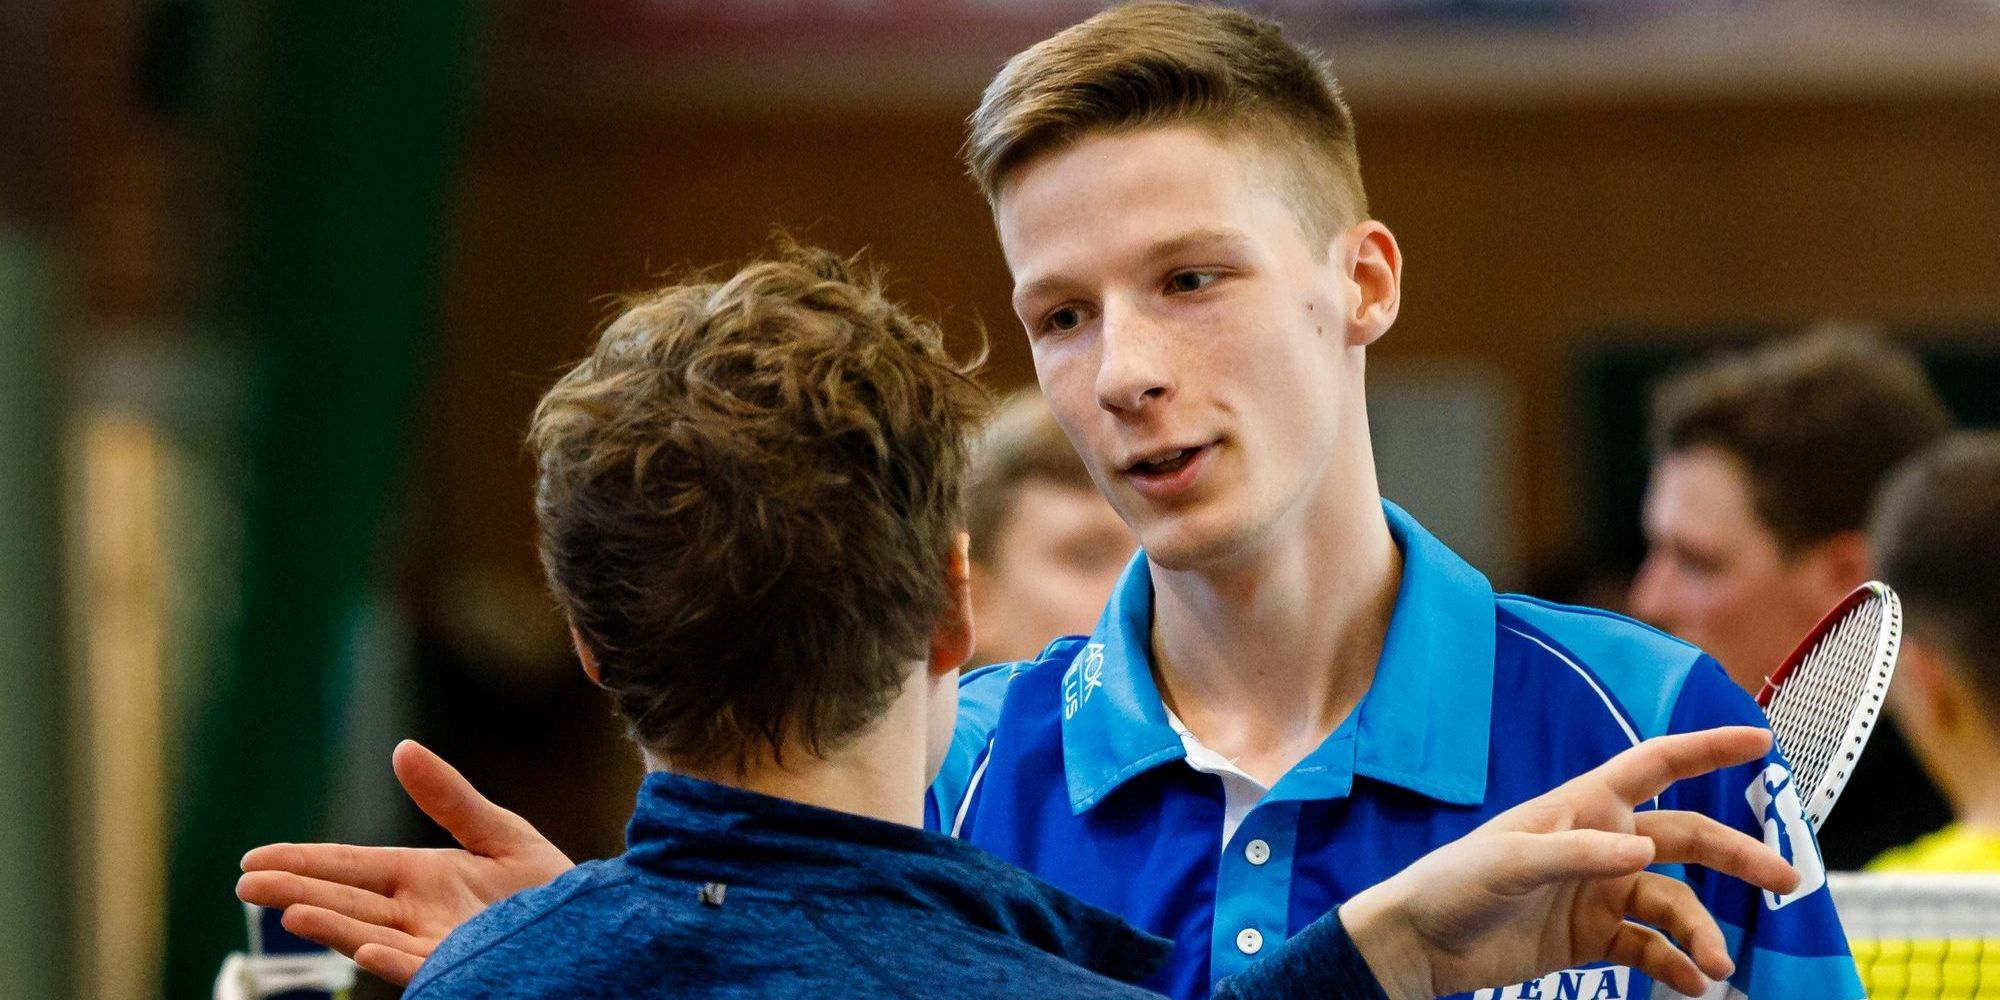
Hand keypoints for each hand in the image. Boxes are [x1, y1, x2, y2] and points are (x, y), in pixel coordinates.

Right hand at [237, 740, 575, 984]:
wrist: (595, 924)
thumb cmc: (545, 886)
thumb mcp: (496, 832)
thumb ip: (449, 797)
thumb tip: (402, 748)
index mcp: (419, 879)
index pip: (349, 869)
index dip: (303, 862)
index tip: (252, 859)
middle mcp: (416, 916)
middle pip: (346, 901)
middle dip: (297, 892)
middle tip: (245, 883)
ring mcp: (434, 947)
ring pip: (371, 936)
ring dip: (332, 926)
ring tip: (289, 913)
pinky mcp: (460, 969)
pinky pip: (421, 967)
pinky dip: (392, 961)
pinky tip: (366, 950)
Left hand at [1340, 726, 1797, 999]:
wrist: (1423, 943)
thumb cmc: (1456, 883)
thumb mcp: (1511, 862)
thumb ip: (1578, 854)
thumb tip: (1645, 851)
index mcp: (1583, 806)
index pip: (1655, 764)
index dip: (1707, 748)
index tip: (1761, 736)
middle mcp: (1601, 843)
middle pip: (1687, 839)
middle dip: (1738, 857)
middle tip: (1787, 881)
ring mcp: (1600, 892)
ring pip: (1674, 905)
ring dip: (1701, 932)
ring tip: (1716, 966)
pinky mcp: (1591, 937)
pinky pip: (1650, 949)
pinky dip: (1676, 966)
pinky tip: (1693, 985)